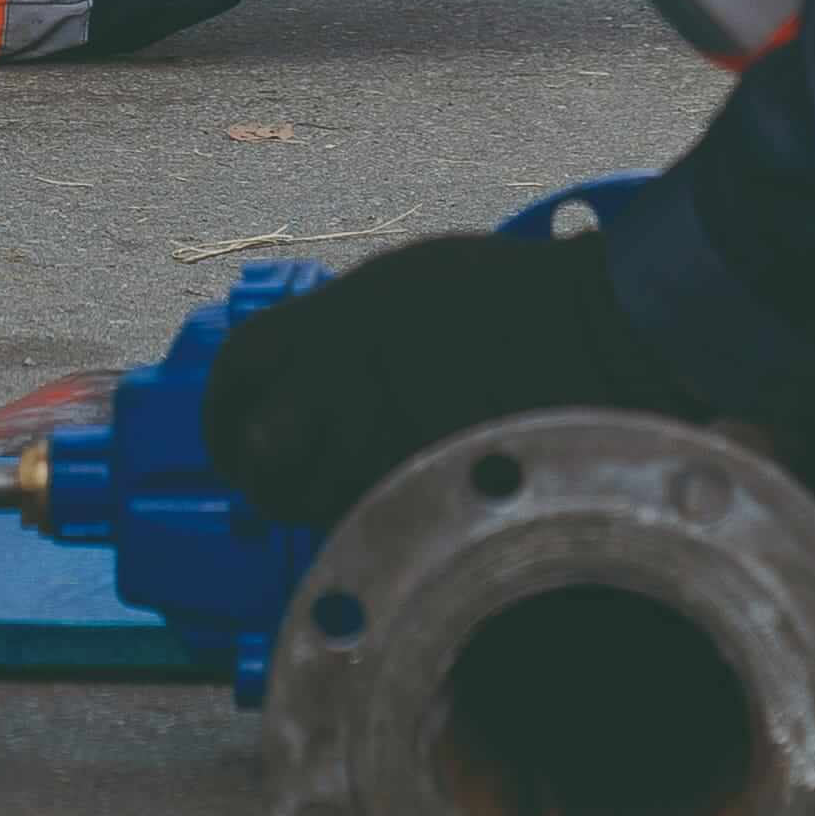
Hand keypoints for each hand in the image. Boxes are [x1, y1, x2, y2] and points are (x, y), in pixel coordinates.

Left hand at [199, 228, 699, 542]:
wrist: (591, 333)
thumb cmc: (507, 299)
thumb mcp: (400, 289)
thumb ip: (338, 334)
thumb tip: (302, 378)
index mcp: (328, 322)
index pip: (235, 371)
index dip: (222, 409)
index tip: (233, 429)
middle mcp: (339, 382)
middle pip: (258, 453)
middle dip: (262, 476)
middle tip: (283, 485)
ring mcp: (381, 443)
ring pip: (312, 503)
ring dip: (320, 508)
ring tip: (355, 499)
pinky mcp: (426, 490)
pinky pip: (371, 526)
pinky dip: (373, 525)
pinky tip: (401, 509)